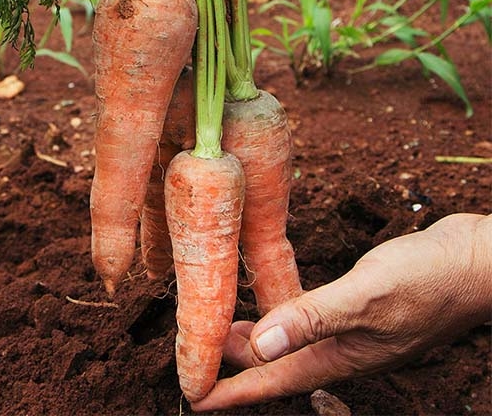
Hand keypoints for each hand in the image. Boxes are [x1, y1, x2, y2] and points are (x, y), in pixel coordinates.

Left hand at [192, 213, 491, 411]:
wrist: (471, 263)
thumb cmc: (428, 281)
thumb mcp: (365, 297)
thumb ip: (312, 320)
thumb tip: (262, 346)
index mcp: (338, 355)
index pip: (273, 381)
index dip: (232, 391)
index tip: (194, 396)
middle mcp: (340, 349)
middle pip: (275, 364)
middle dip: (234, 365)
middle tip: (195, 357)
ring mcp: (350, 330)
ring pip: (290, 343)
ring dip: (255, 341)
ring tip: (220, 332)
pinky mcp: (355, 307)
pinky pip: (307, 319)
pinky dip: (281, 317)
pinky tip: (271, 306)